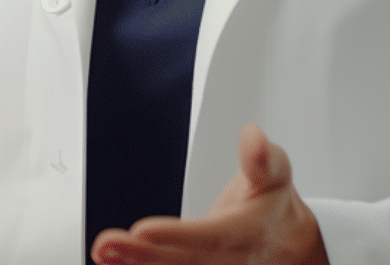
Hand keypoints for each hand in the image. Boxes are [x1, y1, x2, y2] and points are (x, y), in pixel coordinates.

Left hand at [88, 124, 328, 264]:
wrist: (287, 243)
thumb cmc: (272, 205)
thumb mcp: (277, 174)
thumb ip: (263, 158)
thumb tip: (253, 138)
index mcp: (248, 233)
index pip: (211, 237)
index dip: (177, 236)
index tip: (143, 229)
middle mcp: (230, 260)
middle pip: (184, 262)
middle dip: (143, 256)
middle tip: (107, 245)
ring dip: (135, 264)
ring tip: (102, 251)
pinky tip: (110, 260)